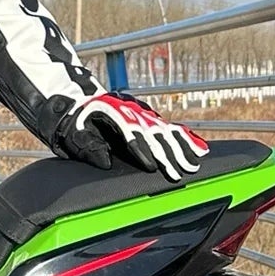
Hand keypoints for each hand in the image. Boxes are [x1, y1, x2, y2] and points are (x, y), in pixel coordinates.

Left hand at [54, 91, 207, 182]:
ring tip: (194, 164)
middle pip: (152, 132)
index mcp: (111, 110)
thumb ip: (87, 147)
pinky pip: (170, 127)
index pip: (130, 132)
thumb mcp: (74, 134)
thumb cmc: (74, 124)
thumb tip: (105, 161)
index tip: (152, 167)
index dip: (141, 150)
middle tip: (180, 172)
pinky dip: (186, 138)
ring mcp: (141, 111)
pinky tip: (200, 149)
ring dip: (181, 148)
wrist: (76, 103)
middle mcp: (130, 108)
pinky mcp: (149, 116)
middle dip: (167, 153)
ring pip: (165, 129)